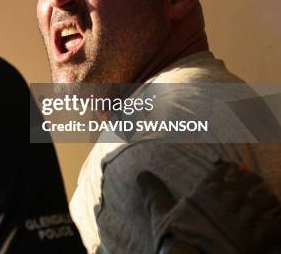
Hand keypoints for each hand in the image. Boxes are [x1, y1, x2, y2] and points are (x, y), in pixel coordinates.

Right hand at [137, 161, 280, 253]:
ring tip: (267, 202)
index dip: (232, 169)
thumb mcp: (161, 213)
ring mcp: (246, 215)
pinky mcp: (261, 234)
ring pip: (267, 196)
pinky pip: (280, 219)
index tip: (235, 171)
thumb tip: (141, 174)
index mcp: (207, 189)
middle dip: (253, 181)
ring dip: (269, 198)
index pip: (225, 169)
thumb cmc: (176, 238)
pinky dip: (280, 218)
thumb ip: (154, 192)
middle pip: (250, 179)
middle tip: (254, 186)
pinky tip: (276, 220)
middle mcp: (229, 197)